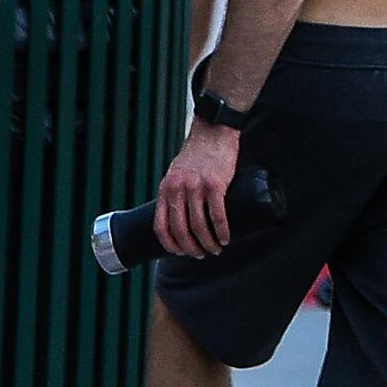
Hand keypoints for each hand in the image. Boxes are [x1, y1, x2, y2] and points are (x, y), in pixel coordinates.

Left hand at [156, 123, 243, 258]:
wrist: (213, 131)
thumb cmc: (197, 154)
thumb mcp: (177, 172)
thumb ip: (176, 191)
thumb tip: (181, 215)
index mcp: (166, 189)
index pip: (161, 225)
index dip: (169, 244)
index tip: (179, 253)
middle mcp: (178, 190)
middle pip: (181, 229)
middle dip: (191, 248)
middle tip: (201, 255)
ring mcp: (196, 187)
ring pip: (200, 226)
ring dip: (208, 243)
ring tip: (216, 249)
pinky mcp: (215, 184)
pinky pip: (217, 215)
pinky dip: (222, 231)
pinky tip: (225, 238)